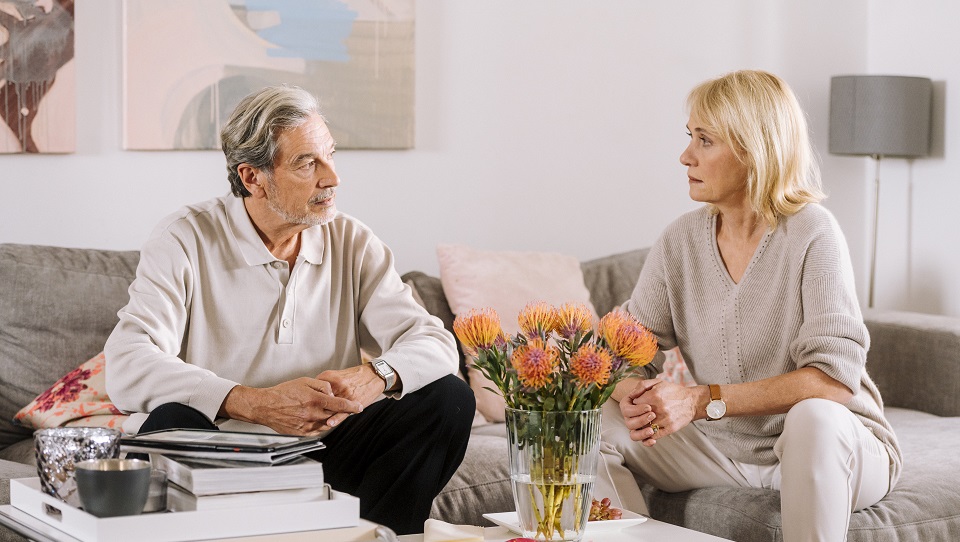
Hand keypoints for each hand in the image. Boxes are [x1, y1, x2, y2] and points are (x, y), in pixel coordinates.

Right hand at [221, 377, 362, 435]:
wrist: (265, 407)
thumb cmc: (283, 393)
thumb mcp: (304, 381)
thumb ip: (322, 386)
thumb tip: (332, 393)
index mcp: (314, 400)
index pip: (340, 405)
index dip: (352, 407)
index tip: (359, 407)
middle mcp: (312, 414)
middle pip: (335, 415)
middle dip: (340, 411)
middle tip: (340, 407)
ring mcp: (307, 425)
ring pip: (328, 424)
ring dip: (331, 418)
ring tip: (324, 411)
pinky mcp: (302, 433)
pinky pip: (318, 431)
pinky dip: (321, 425)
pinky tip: (317, 418)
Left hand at [315, 364, 386, 427]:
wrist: (373, 375)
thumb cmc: (355, 376)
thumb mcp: (336, 375)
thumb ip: (323, 384)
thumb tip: (312, 394)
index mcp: (329, 376)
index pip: (313, 389)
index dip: (309, 399)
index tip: (305, 405)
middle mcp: (336, 384)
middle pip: (320, 399)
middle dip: (314, 408)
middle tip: (309, 414)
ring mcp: (344, 392)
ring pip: (330, 407)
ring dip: (323, 415)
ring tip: (316, 421)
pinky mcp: (353, 400)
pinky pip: (342, 411)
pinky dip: (336, 418)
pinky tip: (330, 423)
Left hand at [620, 378, 698, 445]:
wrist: (693, 401)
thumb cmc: (673, 392)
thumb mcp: (658, 382)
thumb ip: (642, 386)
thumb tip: (632, 395)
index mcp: (653, 396)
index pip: (633, 405)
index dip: (633, 406)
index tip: (636, 406)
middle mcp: (658, 408)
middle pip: (636, 418)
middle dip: (635, 418)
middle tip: (638, 416)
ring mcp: (664, 420)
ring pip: (644, 429)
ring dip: (641, 428)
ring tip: (644, 423)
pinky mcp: (670, 429)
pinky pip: (654, 436)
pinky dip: (649, 436)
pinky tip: (649, 432)